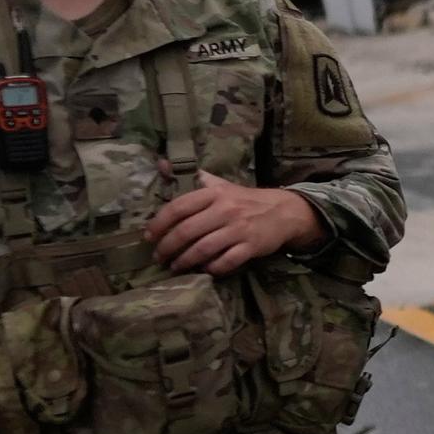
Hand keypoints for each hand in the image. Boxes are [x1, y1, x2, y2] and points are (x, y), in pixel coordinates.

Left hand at [149, 173, 321, 276]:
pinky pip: (226, 261)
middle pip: (187, 231)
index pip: (179, 207)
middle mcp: (225, 209)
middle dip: (167, 247)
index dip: (159, 223)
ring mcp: (239, 229)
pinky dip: (212, 268)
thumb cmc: (245, 200)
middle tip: (159, 257)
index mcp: (215, 193)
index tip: (148, 236)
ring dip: (185, 261)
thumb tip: (162, 164)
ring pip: (203, 249)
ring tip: (175, 267)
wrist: (284, 211)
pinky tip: (204, 270)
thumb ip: (194, 179)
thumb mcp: (221, 184)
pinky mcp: (251, 246)